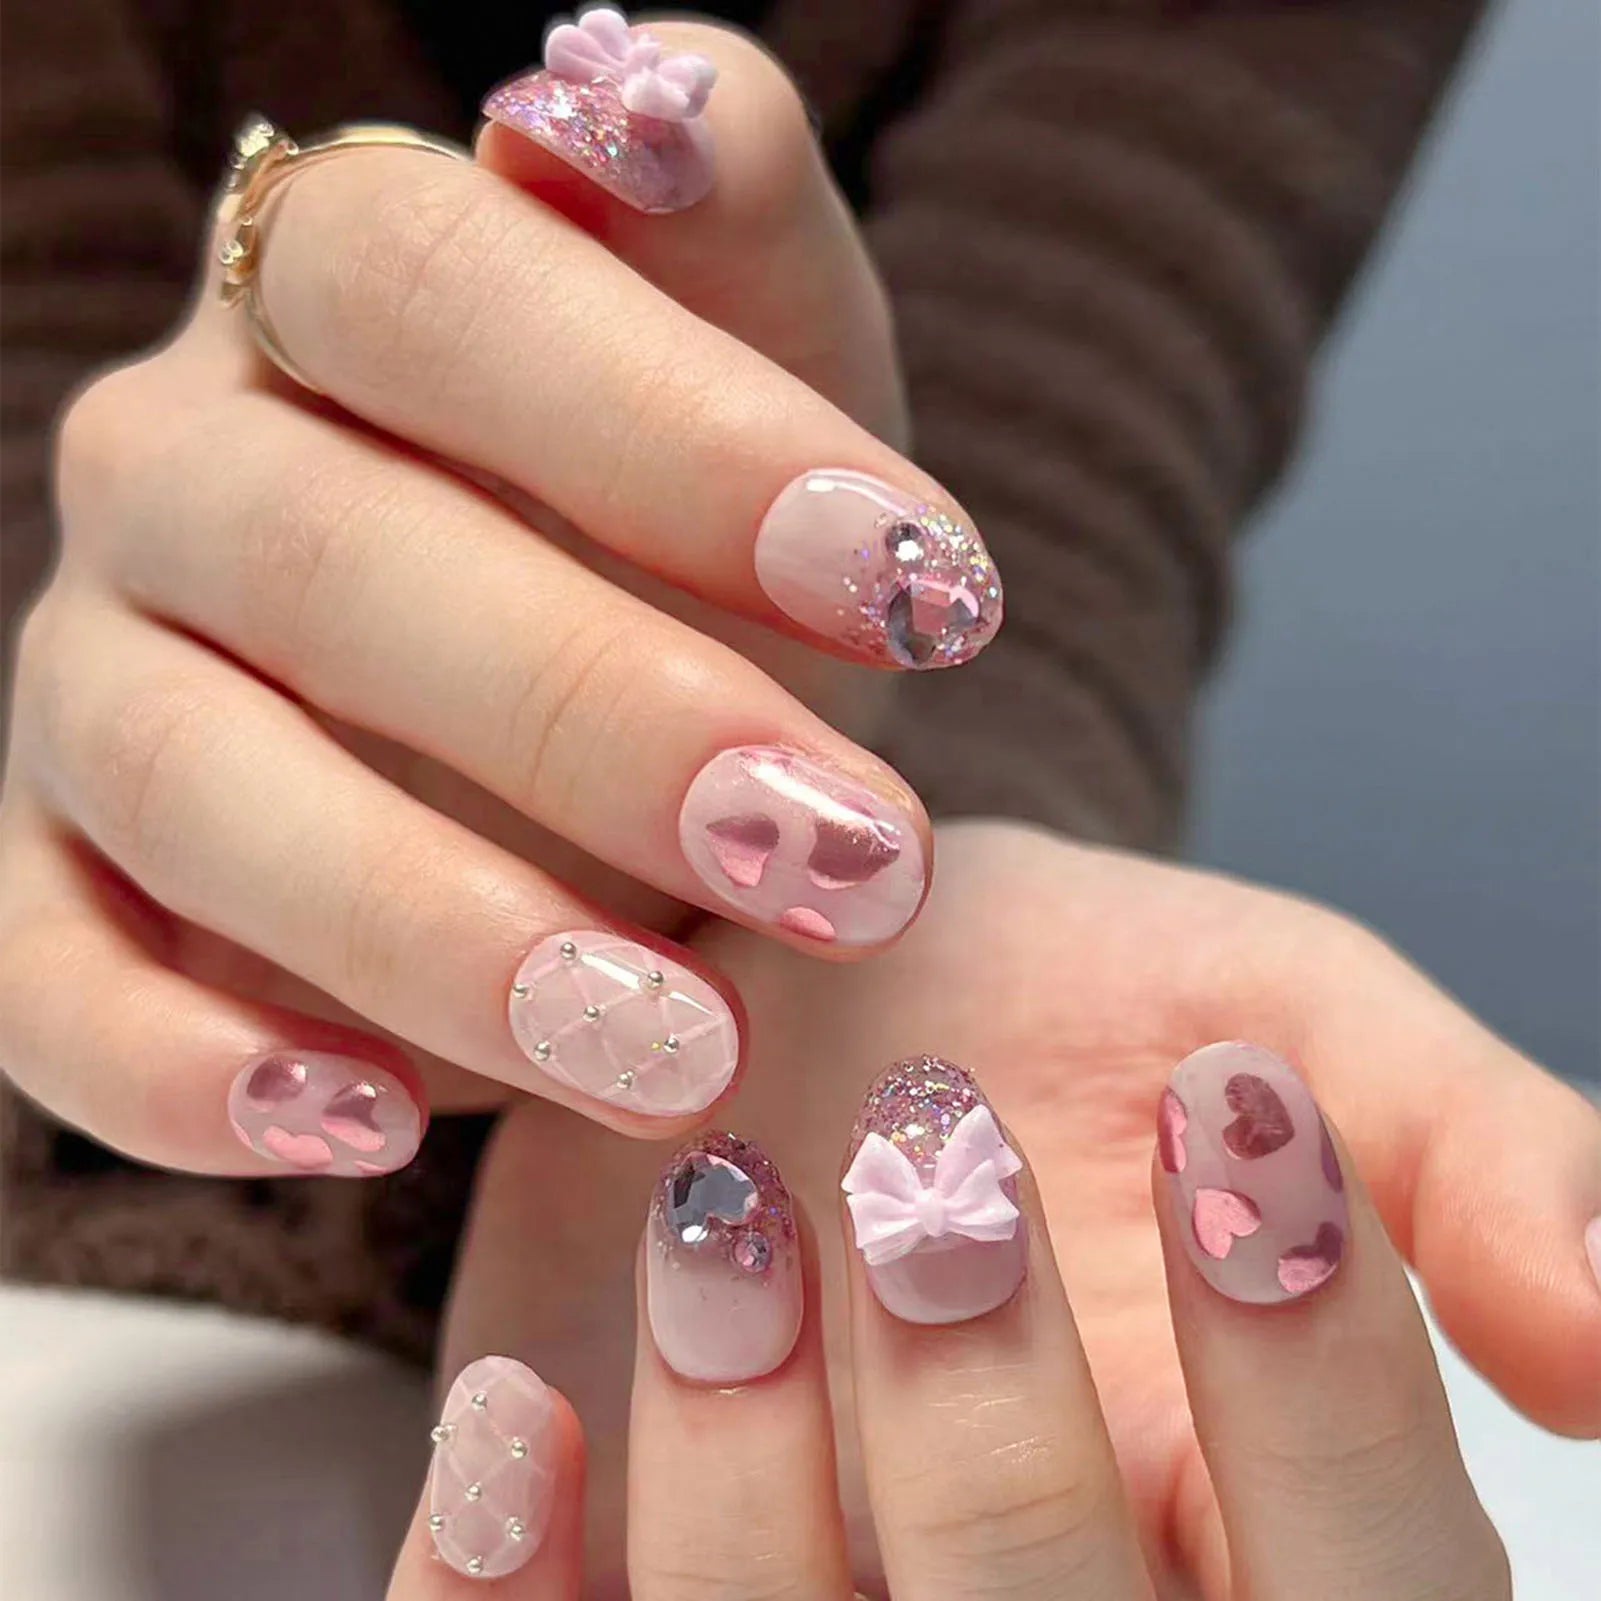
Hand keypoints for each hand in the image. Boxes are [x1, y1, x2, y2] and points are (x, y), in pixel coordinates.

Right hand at [0, 17, 1003, 1176]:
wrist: (599, 712)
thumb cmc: (708, 529)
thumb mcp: (775, 356)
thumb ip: (725, 215)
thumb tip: (628, 97)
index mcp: (334, 295)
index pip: (436, 290)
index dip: (672, 431)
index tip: (926, 588)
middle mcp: (181, 474)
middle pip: (329, 559)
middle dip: (606, 725)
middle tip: (846, 863)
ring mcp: (98, 689)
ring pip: (198, 792)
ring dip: (437, 934)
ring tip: (681, 1050)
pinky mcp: (58, 888)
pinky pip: (51, 985)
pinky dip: (189, 1073)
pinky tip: (369, 1130)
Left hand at [422, 821, 1599, 1589]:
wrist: (801, 972)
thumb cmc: (1056, 993)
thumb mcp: (1285, 1001)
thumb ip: (1463, 1147)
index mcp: (1258, 1524)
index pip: (1374, 1591)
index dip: (1331, 1382)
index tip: (1238, 1110)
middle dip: (996, 1434)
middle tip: (933, 1165)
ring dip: (746, 1479)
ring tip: (723, 1211)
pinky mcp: (607, 1585)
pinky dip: (504, 1586)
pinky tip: (522, 1409)